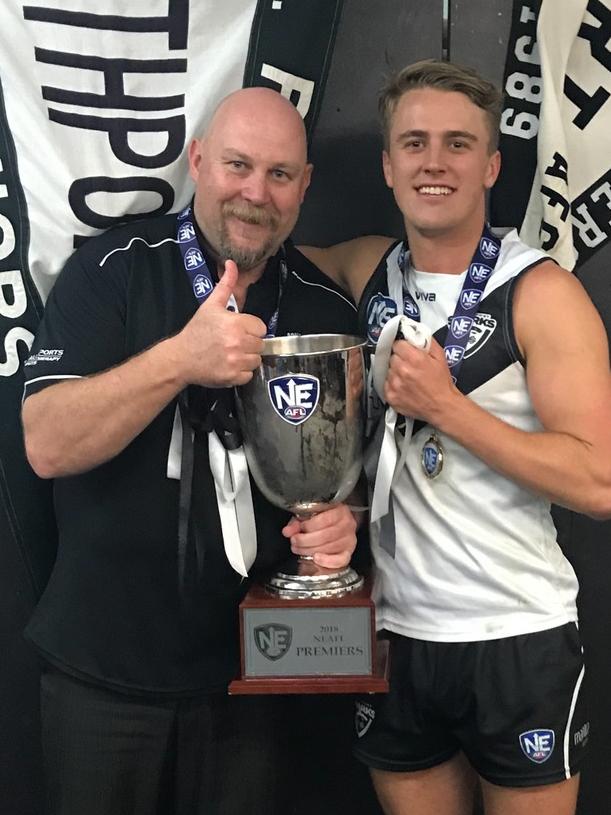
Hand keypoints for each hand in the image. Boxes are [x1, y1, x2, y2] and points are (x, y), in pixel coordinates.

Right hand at [176, 259, 266, 386]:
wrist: (180, 358)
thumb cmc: (196, 331)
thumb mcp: (210, 305)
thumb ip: (226, 285)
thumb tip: (231, 263)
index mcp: (235, 323)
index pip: (260, 328)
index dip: (250, 328)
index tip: (237, 330)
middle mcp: (238, 343)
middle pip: (260, 344)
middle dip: (249, 343)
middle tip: (232, 342)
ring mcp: (236, 362)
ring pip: (256, 360)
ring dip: (247, 358)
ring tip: (231, 354)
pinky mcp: (233, 377)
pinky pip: (249, 375)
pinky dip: (241, 373)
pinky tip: (229, 365)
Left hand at [282, 503, 357, 568]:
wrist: (335, 525)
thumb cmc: (321, 519)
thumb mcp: (308, 516)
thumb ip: (297, 522)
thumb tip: (287, 531)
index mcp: (339, 510)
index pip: (324, 520)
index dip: (308, 526)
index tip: (298, 528)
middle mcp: (347, 524)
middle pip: (326, 535)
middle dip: (306, 540)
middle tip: (295, 541)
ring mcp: (349, 539)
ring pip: (330, 547)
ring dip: (310, 550)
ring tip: (299, 549)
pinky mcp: (348, 553)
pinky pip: (340, 560)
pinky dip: (327, 561)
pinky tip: (316, 558)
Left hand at [385, 336, 455, 422]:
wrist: (442, 406)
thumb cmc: (442, 383)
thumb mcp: (440, 356)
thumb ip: (426, 341)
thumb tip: (415, 333)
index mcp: (414, 358)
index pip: (397, 344)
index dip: (402, 347)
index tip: (406, 351)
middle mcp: (402, 370)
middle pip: (392, 357)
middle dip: (399, 359)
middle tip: (410, 366)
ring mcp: (395, 384)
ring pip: (388, 370)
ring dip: (395, 372)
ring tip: (408, 378)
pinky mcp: (390, 396)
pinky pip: (385, 384)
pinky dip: (393, 384)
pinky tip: (404, 386)